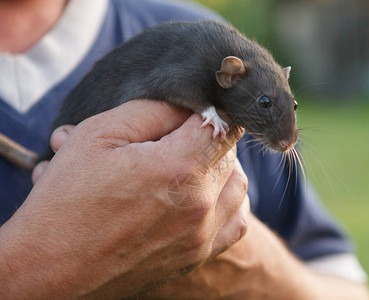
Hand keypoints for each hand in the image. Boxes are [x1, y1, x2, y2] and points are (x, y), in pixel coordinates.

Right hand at [0, 100, 247, 298]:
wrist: (50, 268)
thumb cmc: (68, 200)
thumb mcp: (97, 136)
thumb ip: (151, 110)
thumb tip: (186, 104)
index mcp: (178, 167)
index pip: (221, 123)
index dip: (208, 110)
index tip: (191, 112)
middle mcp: (200, 203)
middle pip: (230, 153)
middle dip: (207, 138)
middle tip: (176, 137)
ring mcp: (202, 234)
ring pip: (238, 186)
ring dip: (221, 167)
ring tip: (190, 162)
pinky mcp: (197, 256)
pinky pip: (236, 223)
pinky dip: (228, 203)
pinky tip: (204, 196)